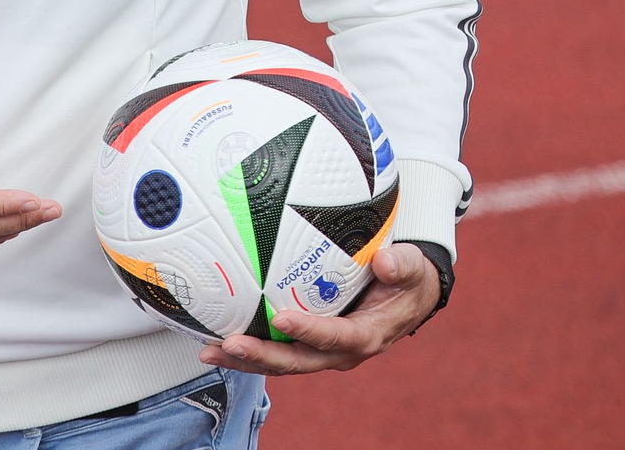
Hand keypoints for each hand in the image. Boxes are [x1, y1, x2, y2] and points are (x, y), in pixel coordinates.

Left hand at [198, 243, 440, 375]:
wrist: (406, 295)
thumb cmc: (407, 279)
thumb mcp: (412, 269)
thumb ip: (401, 266)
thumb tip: (385, 262)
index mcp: (365, 335)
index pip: (334, 337)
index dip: (309, 331)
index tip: (281, 317)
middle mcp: (339, 352)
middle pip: (297, 360)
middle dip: (262, 356)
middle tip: (229, 344)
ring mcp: (321, 351)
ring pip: (281, 362)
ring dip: (246, 358)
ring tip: (212, 349)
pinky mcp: (308, 343)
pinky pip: (277, 350)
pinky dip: (250, 349)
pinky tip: (220, 339)